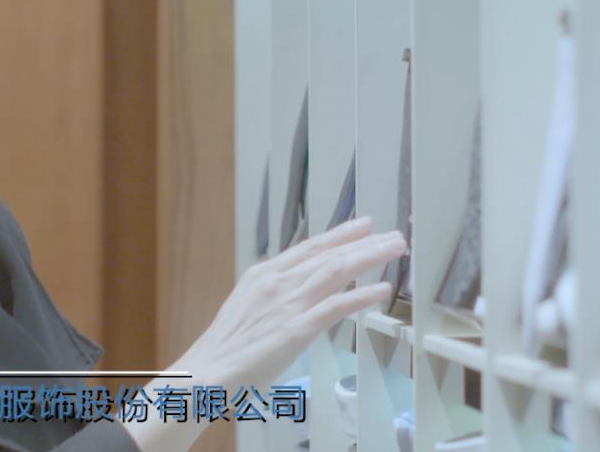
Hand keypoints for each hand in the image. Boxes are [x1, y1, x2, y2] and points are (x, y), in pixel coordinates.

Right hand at [171, 216, 403, 389]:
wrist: (205, 373)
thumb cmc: (225, 349)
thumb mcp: (247, 308)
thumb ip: (274, 295)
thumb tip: (299, 290)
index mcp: (263, 275)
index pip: (309, 248)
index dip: (340, 235)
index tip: (364, 225)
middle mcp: (277, 282)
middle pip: (329, 255)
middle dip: (364, 242)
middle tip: (393, 235)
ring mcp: (287, 304)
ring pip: (336, 272)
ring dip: (369, 258)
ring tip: (395, 249)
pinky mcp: (295, 329)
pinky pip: (335, 307)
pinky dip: (360, 296)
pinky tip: (381, 290)